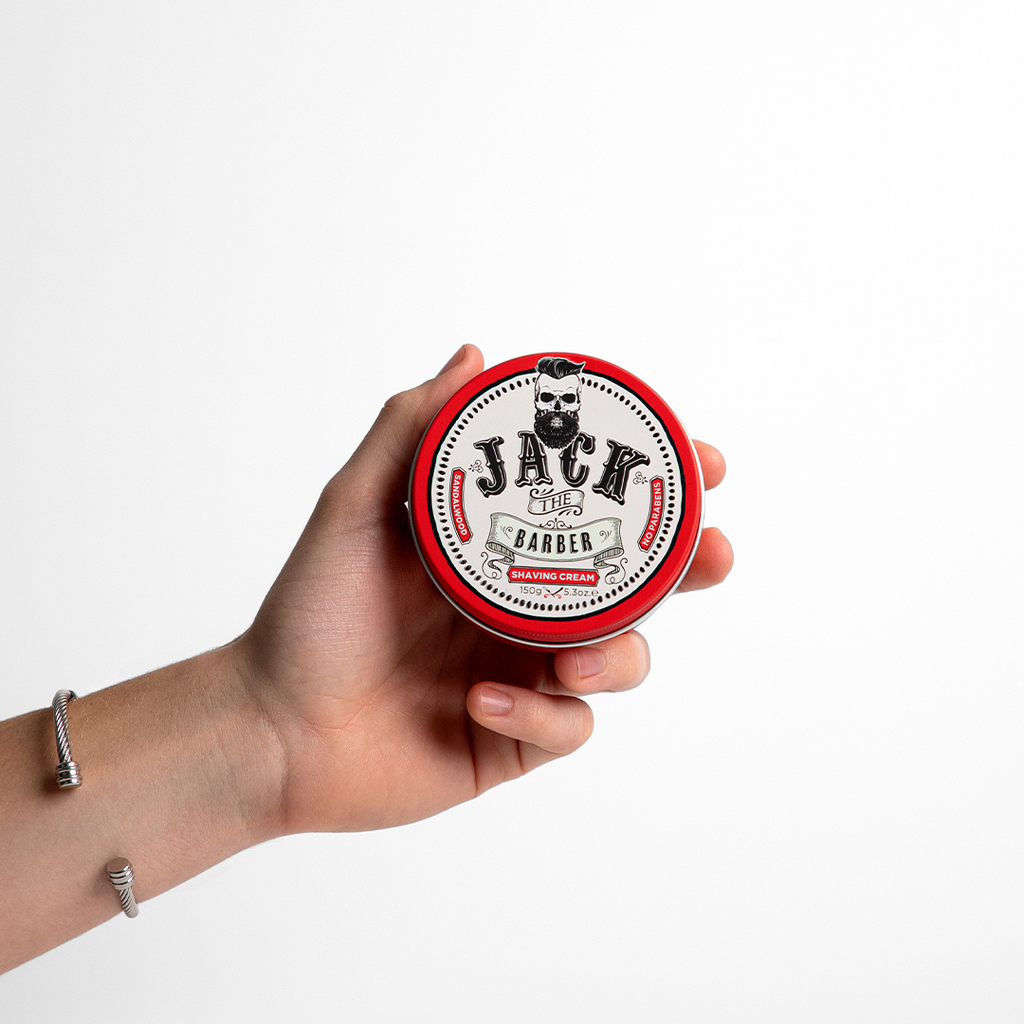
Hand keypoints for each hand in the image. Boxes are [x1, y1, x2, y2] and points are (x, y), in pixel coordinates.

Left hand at [238, 345, 732, 835]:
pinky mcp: (518, 738)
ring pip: (622, 658)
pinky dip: (540, 714)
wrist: (275, 732)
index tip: (697, 462)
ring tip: (571, 660)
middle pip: (636, 583)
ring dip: (618, 655)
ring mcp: (528, 673)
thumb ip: (409, 430)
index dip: (655, 488)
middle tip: (710, 554)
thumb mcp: (355, 509)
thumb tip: (471, 356)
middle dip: (688, 567)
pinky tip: (482, 700)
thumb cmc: (310, 617)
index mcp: (500, 549)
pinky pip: (569, 728)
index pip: (594, 509)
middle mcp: (524, 606)